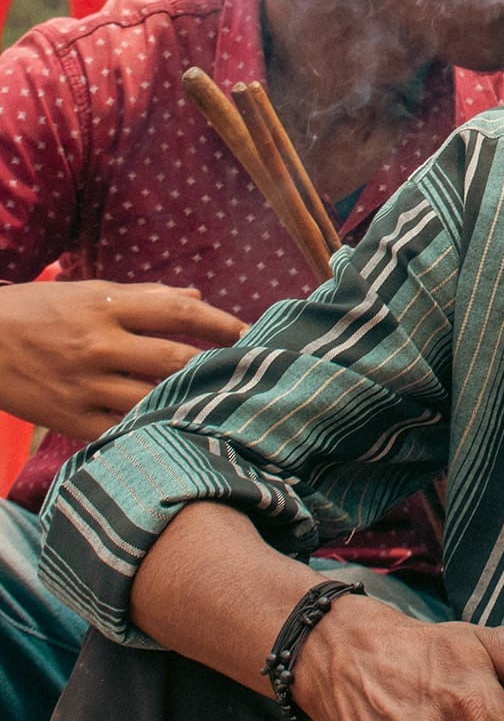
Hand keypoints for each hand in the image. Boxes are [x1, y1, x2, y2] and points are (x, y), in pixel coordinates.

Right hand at [0, 279, 246, 439]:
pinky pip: (122, 428)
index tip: (249, 333)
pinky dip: (150, 428)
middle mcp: (98, 345)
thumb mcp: (87, 291)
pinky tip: (174, 428)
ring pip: (152, 399)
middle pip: (174, 359)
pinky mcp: (70, 419)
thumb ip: (144, 296)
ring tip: (218, 404)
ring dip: (188, 401)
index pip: (178, 312)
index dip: (220, 323)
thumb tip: (196, 298)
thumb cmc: (37, 310)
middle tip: (245, 374)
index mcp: (105, 307)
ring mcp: (83, 385)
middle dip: (216, 367)